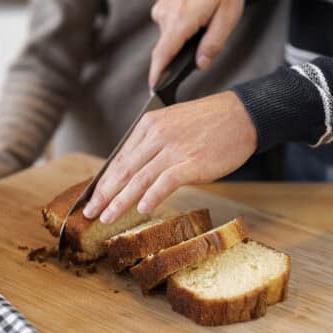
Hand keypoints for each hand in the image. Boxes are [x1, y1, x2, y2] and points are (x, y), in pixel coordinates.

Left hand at [82, 91, 257, 222]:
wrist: (242, 115)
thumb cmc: (209, 123)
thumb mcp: (172, 124)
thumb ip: (151, 144)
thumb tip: (132, 171)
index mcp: (148, 125)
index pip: (120, 158)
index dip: (104, 181)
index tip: (92, 197)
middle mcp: (157, 135)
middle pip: (124, 170)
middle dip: (104, 194)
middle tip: (89, 213)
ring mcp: (174, 148)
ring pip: (139, 178)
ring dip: (120, 201)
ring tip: (106, 217)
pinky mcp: (192, 162)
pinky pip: (166, 181)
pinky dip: (152, 196)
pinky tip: (142, 209)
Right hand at [149, 0, 244, 86]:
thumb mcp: (229, 16)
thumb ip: (214, 43)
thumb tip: (200, 64)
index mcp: (182, 17)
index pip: (163, 53)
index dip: (157, 74)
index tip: (153, 90)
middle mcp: (166, 13)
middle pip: (166, 49)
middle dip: (180, 56)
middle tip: (204, 41)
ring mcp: (161, 8)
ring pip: (169, 38)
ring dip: (183, 40)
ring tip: (205, 22)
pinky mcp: (161, 5)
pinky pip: (168, 27)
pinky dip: (180, 30)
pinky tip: (196, 17)